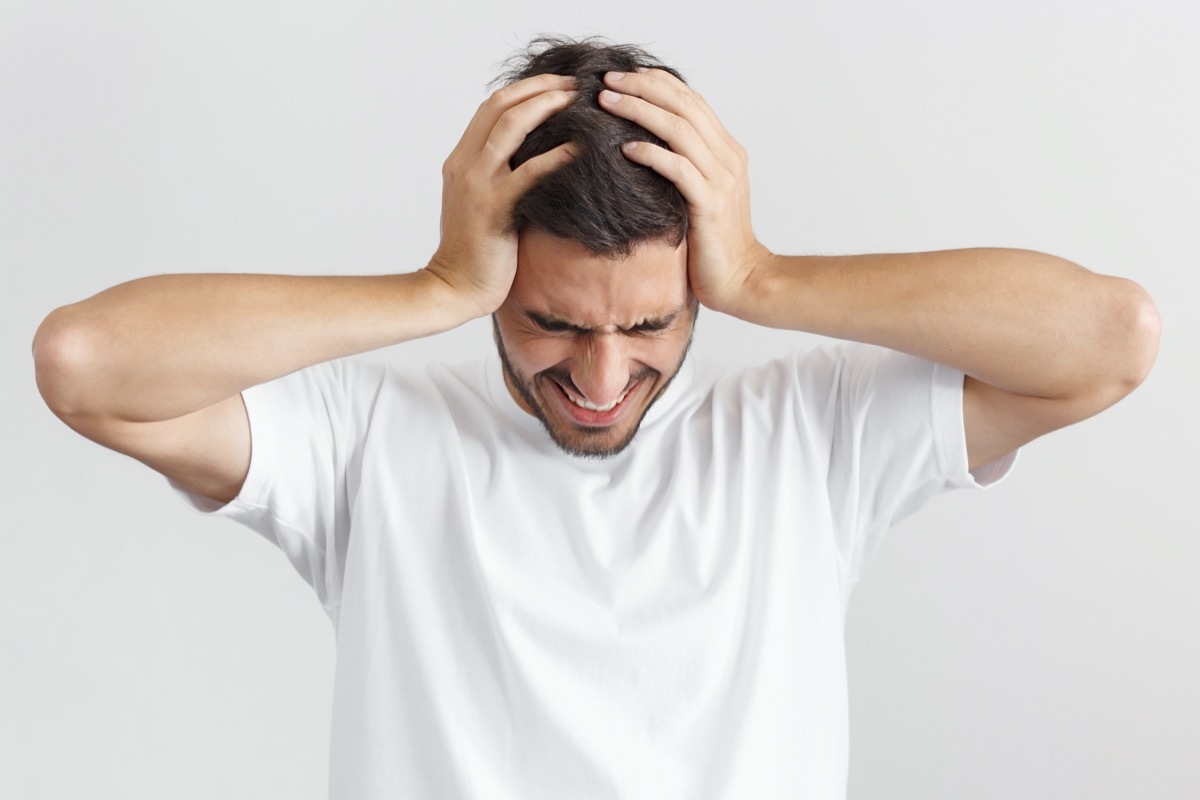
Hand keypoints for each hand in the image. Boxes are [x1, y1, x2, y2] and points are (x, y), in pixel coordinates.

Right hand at [426, 74, 577, 316]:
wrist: (455, 287)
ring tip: (577, 101)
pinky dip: (556, 155)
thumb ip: (499, 178)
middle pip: (500, 105)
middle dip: (539, 87)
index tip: (557, 84)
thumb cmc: (476, 252)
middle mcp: (465, 164)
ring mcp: (477, 184)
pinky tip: (580, 149)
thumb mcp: (481, 203)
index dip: (526, 89)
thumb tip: (536, 160)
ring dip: (546, 106)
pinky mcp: (494, 208)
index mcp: (461, 160)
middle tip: (574, 83)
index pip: (491, 107)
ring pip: (511, 126)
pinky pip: (529, 172)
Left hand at [598, 69, 772, 316]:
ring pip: (679, 129)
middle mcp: (728, 158)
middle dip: (643, 87)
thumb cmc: (714, 243)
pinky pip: (678, 168)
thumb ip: (685, 167)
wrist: (742, 280)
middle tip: (607, 79)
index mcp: (727, 151)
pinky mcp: (710, 204)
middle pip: (684, 105)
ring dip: (640, 110)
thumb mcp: (701, 195)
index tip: (626, 74)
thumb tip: (646, 146)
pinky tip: (625, 147)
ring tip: (607, 102)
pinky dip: (651, 153)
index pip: (692, 101)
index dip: (658, 82)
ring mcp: (722, 180)